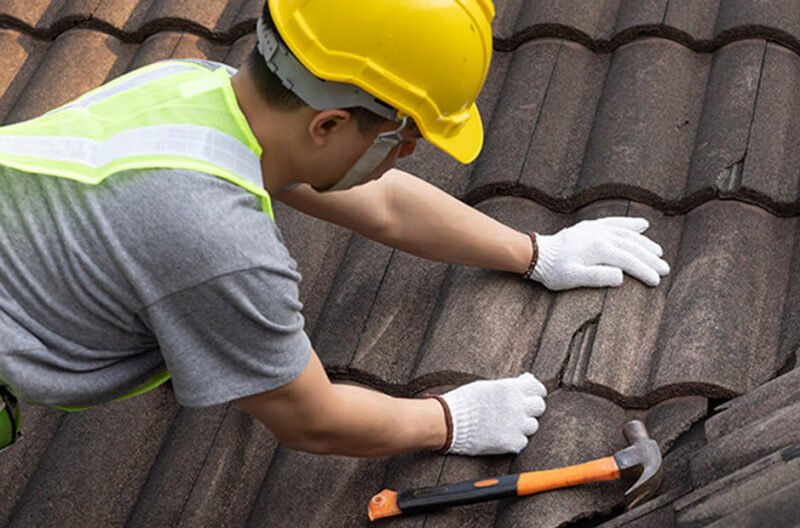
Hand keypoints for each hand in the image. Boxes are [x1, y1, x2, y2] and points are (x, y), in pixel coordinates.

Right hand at [440, 373, 546, 455]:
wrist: (449, 422)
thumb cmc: (465, 401)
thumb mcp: (487, 386)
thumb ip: (509, 385)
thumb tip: (527, 379)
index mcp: (511, 388)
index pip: (538, 388)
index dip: (535, 392)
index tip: (531, 395)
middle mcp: (517, 406)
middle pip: (539, 407)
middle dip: (531, 408)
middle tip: (519, 411)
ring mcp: (516, 426)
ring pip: (532, 426)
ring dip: (523, 425)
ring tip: (507, 424)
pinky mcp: (511, 443)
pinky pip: (522, 442)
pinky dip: (514, 440)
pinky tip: (501, 435)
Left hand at [530, 217, 669, 290]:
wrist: (538, 254)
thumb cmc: (555, 270)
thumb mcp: (574, 278)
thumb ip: (597, 277)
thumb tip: (621, 276)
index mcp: (599, 249)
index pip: (629, 260)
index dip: (644, 271)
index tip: (657, 281)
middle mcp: (601, 235)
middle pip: (632, 246)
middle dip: (650, 258)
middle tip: (665, 269)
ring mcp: (597, 229)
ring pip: (627, 234)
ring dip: (645, 243)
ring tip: (658, 252)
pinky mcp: (592, 226)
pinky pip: (615, 222)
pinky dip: (630, 223)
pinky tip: (643, 225)